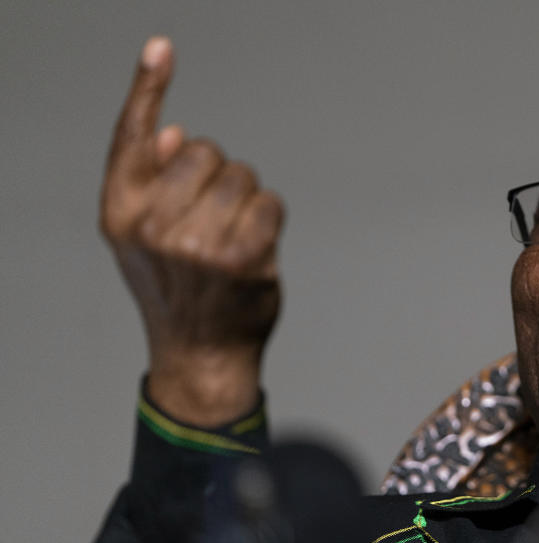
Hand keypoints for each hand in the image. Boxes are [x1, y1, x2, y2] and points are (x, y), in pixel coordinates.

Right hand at [101, 37, 282, 424]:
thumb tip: (178, 133)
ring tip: (231, 241)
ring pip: (243, 175)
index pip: (131, 136)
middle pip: (207, 151)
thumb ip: (150, 184)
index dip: (147, 88)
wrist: (199, 353)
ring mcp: (197, 242)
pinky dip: (270, 219)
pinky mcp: (242, 256)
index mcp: (120, 212)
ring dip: (247, 201)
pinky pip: (270, 202)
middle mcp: (152, 224)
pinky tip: (256, 249)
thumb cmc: (177, 289)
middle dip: (219, 177)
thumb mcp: (141, 238)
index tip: (162, 47)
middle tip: (211, 222)